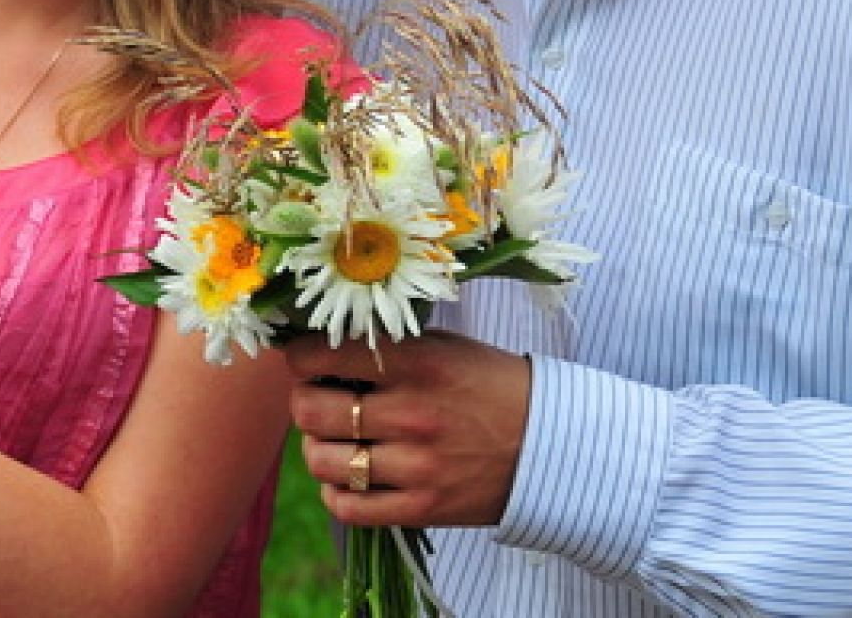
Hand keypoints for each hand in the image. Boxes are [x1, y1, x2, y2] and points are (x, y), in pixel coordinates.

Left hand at [286, 331, 531, 528]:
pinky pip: (347, 508)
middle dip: (304, 402)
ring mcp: (415, 467)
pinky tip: (349, 476)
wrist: (551, 444)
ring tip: (335, 438)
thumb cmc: (489, 385)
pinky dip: (335, 492)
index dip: (300, 356)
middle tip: (318, 398)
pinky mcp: (421, 509)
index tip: (304, 358)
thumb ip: (386, 346)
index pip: (322, 356)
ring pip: (321, 461)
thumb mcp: (443, 348)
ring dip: (317, 448)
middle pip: (310, 411)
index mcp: (417, 364)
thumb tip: (321, 343)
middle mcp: (411, 415)